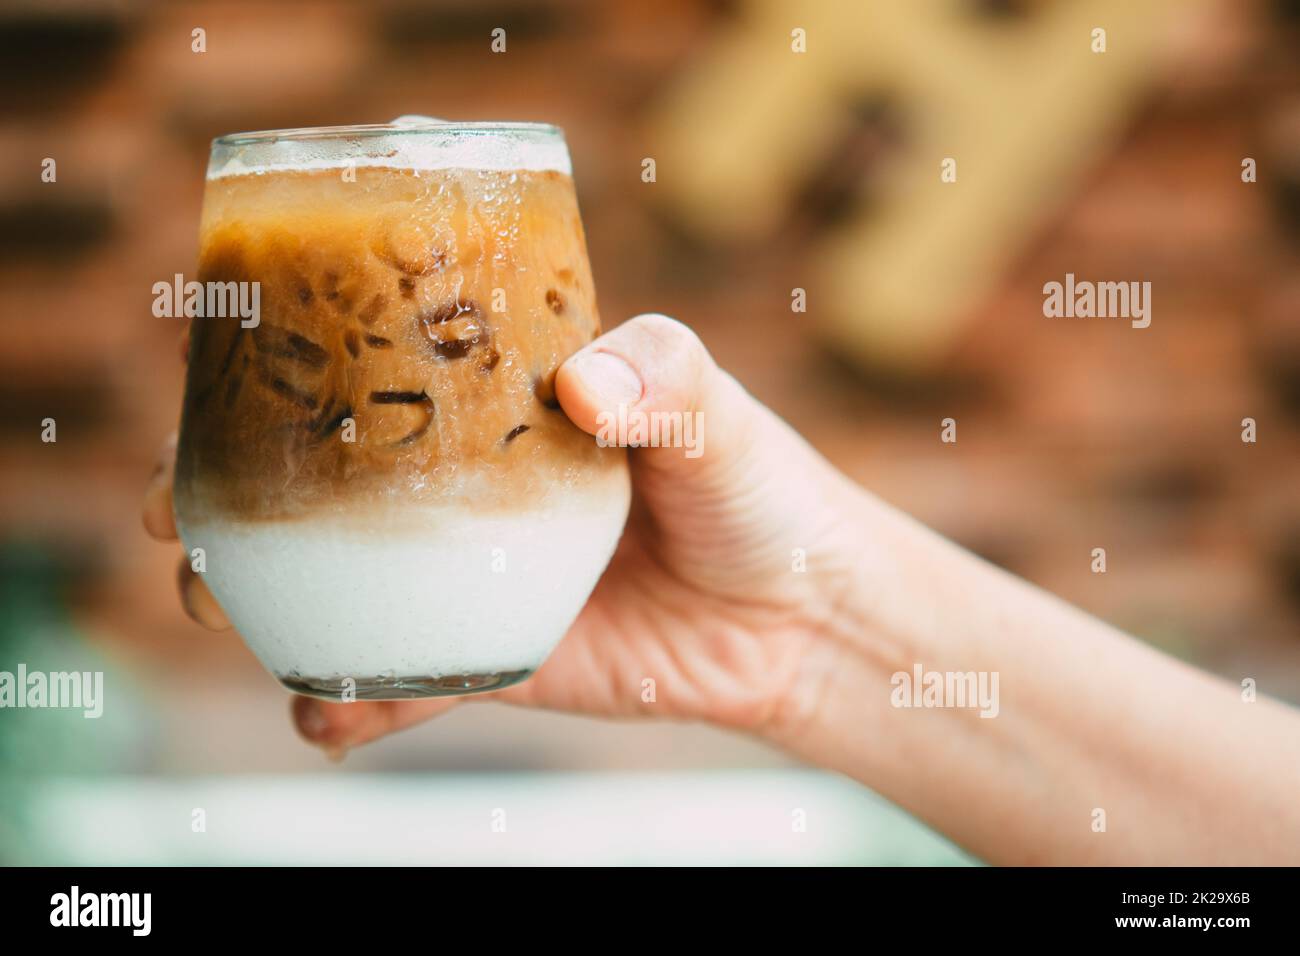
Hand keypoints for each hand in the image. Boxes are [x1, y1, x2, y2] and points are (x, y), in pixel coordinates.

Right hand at [144, 314, 867, 755]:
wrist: (800, 614)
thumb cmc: (760, 488)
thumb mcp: (716, 411)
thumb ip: (661, 379)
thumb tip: (583, 387)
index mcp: (503, 402)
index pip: (375, 374)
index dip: (284, 378)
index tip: (213, 382)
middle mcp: (472, 486)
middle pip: (327, 488)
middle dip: (238, 502)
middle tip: (185, 515)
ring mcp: (475, 574)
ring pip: (342, 586)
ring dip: (263, 601)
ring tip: (220, 606)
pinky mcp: (497, 656)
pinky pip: (404, 684)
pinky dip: (351, 704)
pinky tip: (322, 716)